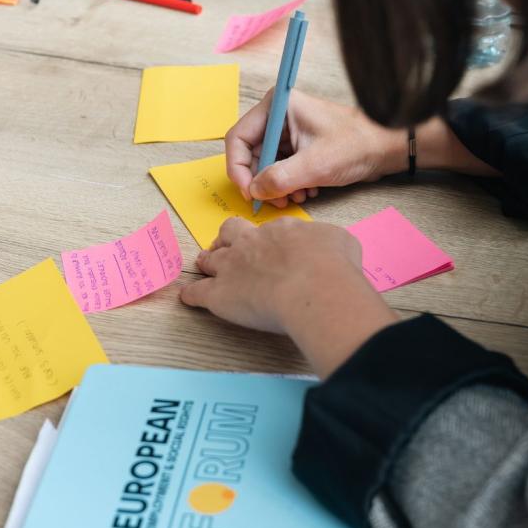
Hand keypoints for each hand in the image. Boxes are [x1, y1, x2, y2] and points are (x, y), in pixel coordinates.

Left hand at [181, 217, 398, 378]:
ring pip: (211, 258)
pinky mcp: (219, 294)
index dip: (267, 238)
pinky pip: (198, 292)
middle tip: (227, 245)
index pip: (268, 229)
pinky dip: (191, 294)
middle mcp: (252, 243)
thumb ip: (327, 240)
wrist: (314, 288)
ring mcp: (232, 267)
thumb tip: (329, 248)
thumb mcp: (341, 241)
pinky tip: (186, 297)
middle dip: (228, 237)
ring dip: (207, 260)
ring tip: (203, 263)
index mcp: (281, 230)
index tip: (270, 246)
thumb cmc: (333, 266)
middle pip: (231, 232)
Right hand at [226, 89, 408, 208]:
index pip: (238, 138)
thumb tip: (253, 192)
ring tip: (295, 197)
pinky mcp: (297, 146)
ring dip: (276, 186)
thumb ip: (279, 179)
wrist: (387, 149)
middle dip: (261, 181)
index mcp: (277, 106)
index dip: (238, 168)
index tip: (249, 192)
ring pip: (264, 165)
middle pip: (249, 154)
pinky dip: (287, 185)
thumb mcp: (314, 166)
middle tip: (274, 201)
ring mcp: (287, 131)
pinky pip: (279, 169)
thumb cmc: (357, 145)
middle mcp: (278, 116)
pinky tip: (307, 191)